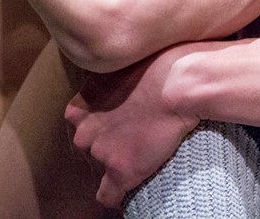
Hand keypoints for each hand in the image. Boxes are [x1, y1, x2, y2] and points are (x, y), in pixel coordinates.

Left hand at [65, 45, 200, 208]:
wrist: (179, 84)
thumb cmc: (159, 64)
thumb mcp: (121, 64)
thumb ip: (111, 78)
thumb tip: (122, 82)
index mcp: (80, 105)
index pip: (80, 125)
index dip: (100, 126)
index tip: (118, 124)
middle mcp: (84, 131)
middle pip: (88, 148)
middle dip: (106, 145)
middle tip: (133, 137)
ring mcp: (101, 153)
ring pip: (100, 169)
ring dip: (116, 164)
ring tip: (140, 156)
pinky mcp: (121, 170)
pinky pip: (108, 196)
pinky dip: (118, 195)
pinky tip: (130, 188)